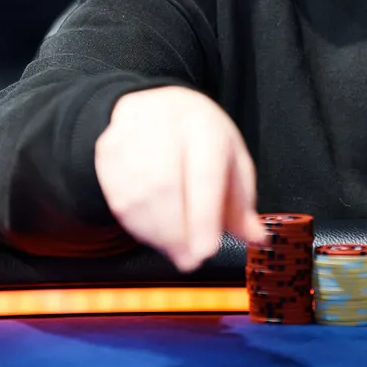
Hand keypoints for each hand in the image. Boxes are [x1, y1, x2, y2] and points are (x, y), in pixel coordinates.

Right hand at [95, 86, 265, 272]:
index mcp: (203, 126)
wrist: (155, 105)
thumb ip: (241, 203)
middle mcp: (165, 125)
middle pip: (164, 185)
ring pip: (136, 196)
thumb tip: (259, 239)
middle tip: (190, 261)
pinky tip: (152, 233)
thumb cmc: (199, 140)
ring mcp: (131, 135)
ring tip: (174, 250)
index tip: (207, 252)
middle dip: (176, 233)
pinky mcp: (107, 151)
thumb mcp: (230, 160)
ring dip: (156, 234)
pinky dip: (135, 226)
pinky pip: (116, 197)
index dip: (204, 217)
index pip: (204, 174)